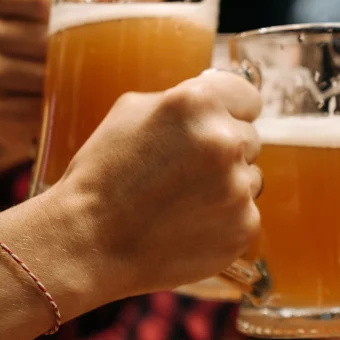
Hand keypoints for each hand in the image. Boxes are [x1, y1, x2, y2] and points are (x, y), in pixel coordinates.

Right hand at [0, 0, 174, 173]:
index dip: (78, 17)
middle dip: (83, 56)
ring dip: (74, 87)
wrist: (8, 96)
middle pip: (41, 41)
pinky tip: (77, 111)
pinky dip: (59, 113)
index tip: (105, 31)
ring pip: (38, 78)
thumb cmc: (46, 41)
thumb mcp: (69, 12)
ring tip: (103, 88)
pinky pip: (31, 111)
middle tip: (119, 66)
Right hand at [54, 70, 262, 294]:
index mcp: (197, 102)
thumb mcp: (131, 111)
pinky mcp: (244, 225)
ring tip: (180, 201)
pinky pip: (245, 213)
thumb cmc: (103, 173)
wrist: (89, 242)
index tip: (221, 124)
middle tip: (182, 171)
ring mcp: (238, 186)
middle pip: (249, 138)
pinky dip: (224, 220)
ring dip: (227, 186)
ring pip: (250, 177)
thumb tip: (218, 100)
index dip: (232, 112)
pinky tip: (186, 225)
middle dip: (223, 152)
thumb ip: (182, 99)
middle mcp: (224, 139)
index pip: (247, 97)